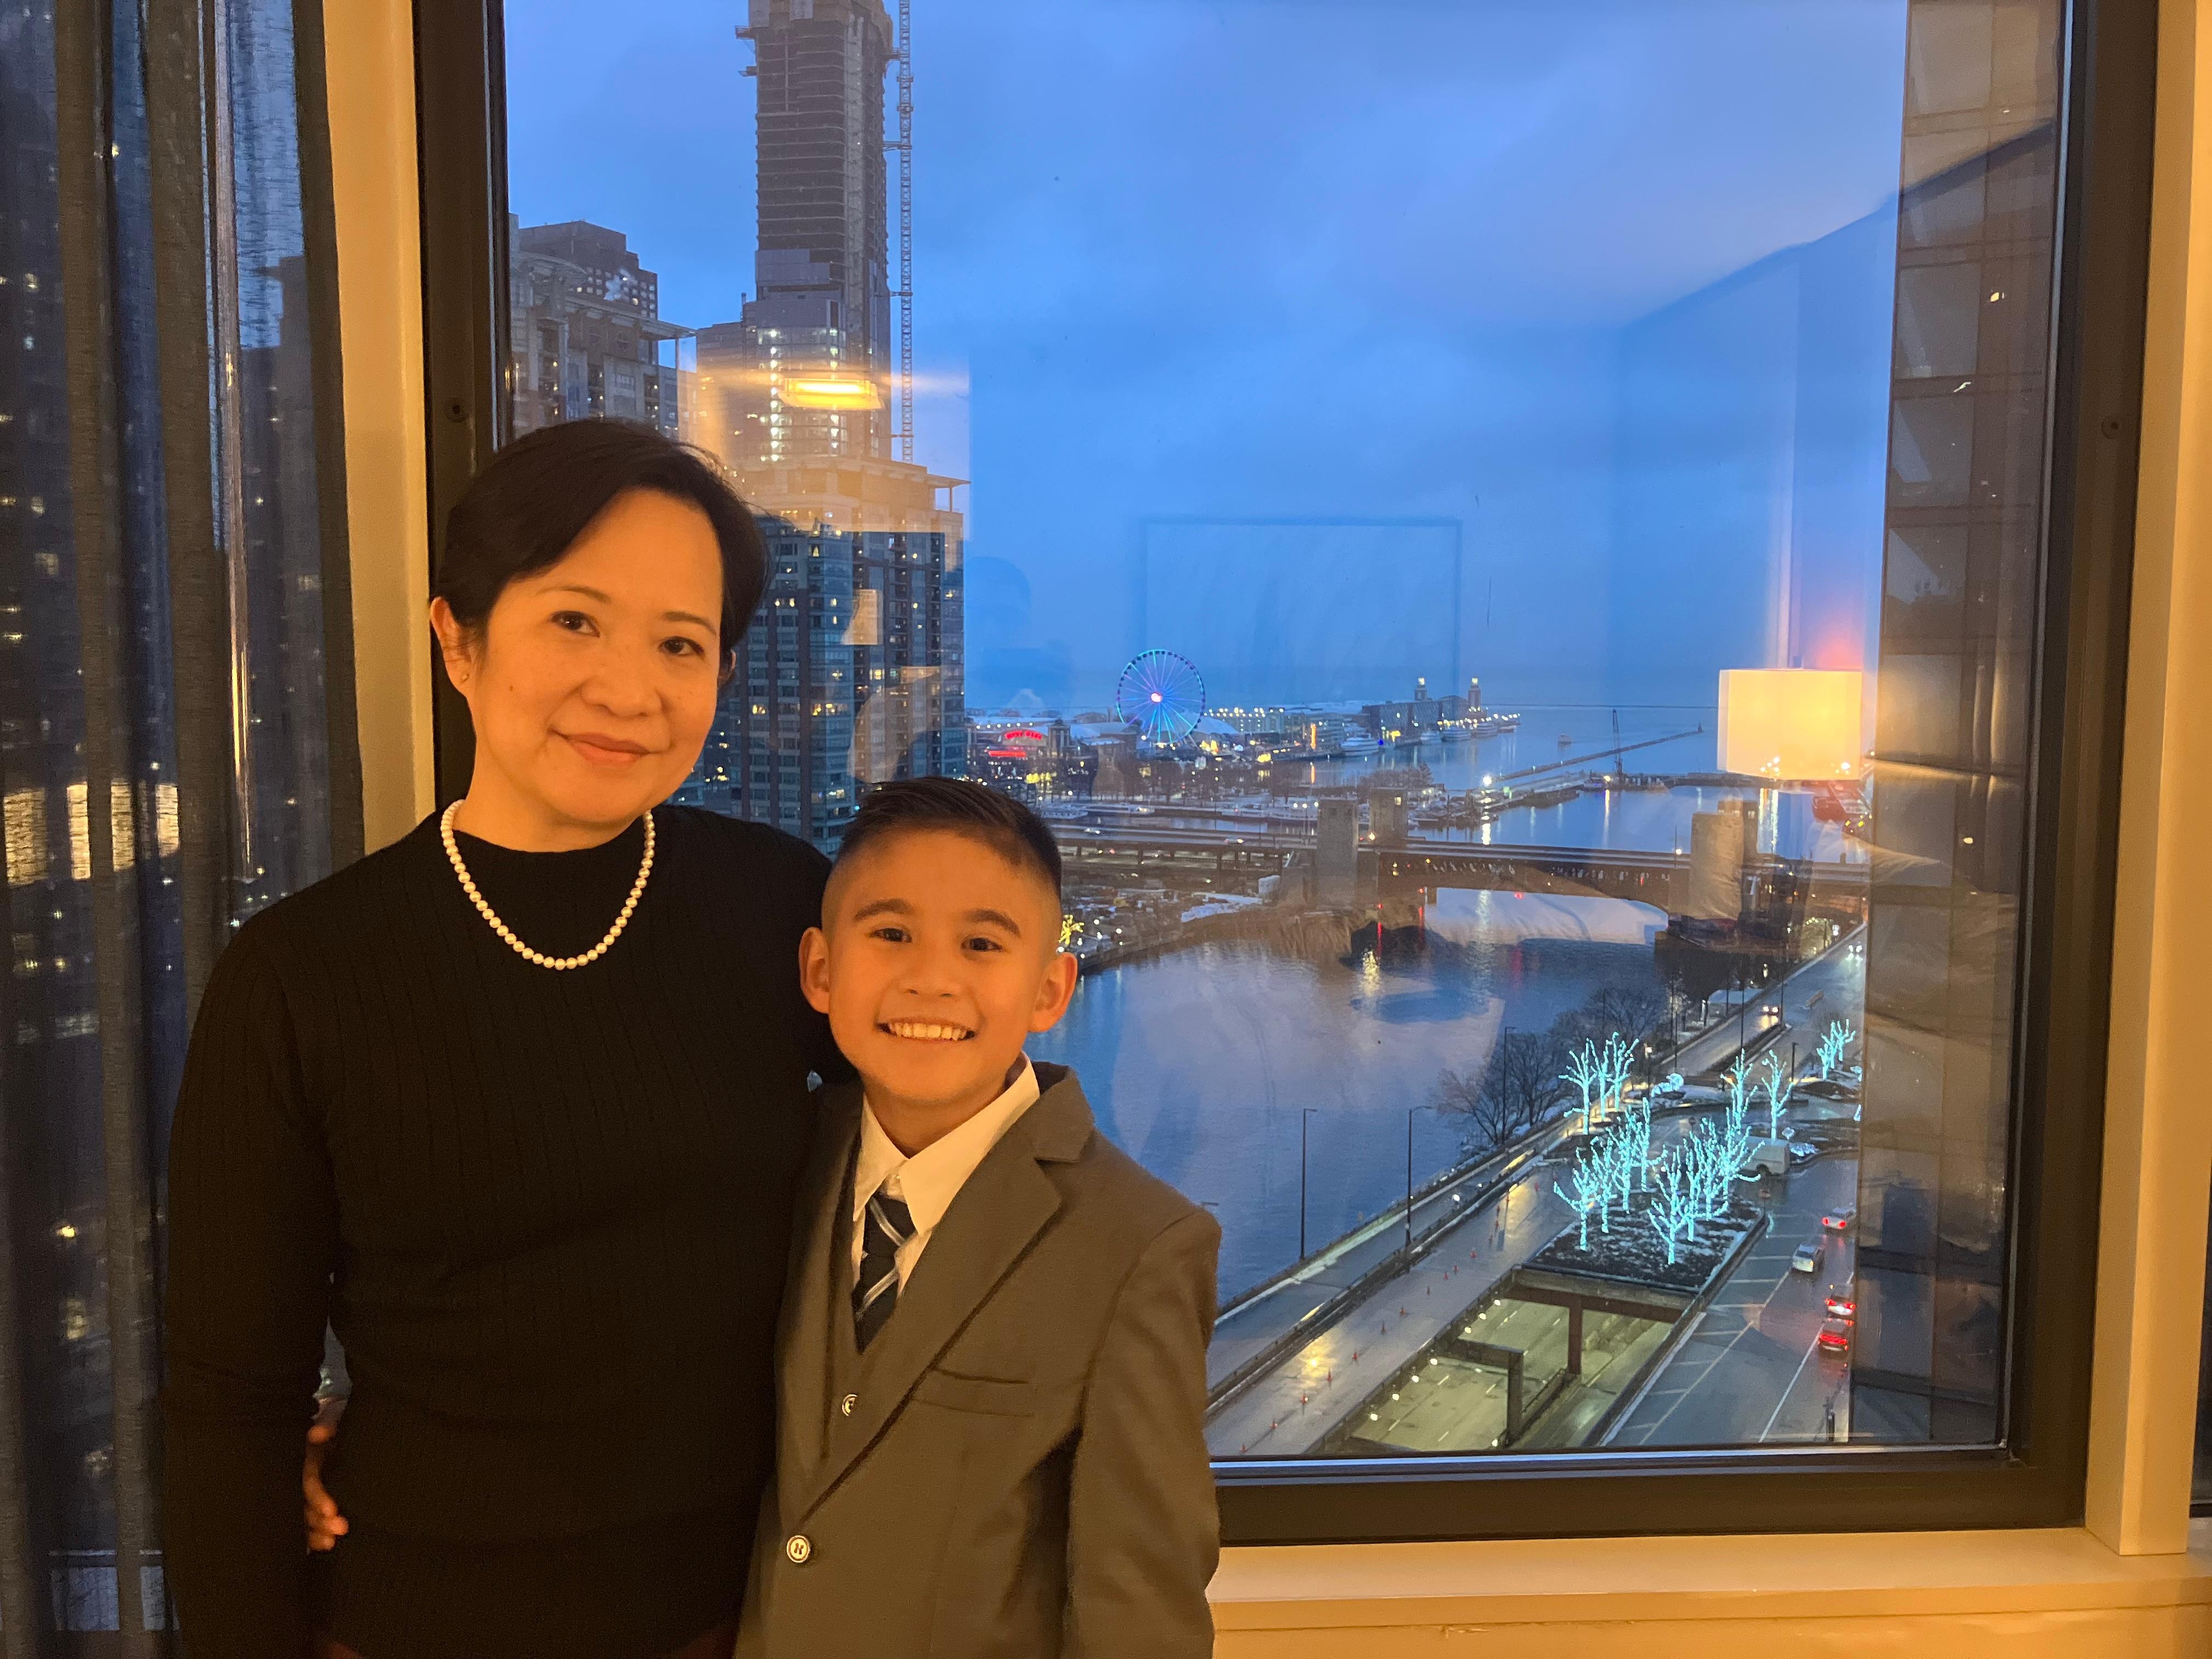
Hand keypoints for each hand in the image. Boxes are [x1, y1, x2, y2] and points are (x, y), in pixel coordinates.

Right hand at [303, 1394, 349, 1551]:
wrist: (347, 1421)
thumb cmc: (342, 1417)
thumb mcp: (337, 1414)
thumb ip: (328, 1422)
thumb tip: (316, 1435)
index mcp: (307, 1456)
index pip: (308, 1480)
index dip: (318, 1496)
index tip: (333, 1509)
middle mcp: (302, 1475)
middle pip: (304, 1503)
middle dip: (319, 1521)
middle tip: (340, 1529)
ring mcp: (308, 1488)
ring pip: (304, 1516)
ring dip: (316, 1531)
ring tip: (332, 1542)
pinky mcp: (315, 1499)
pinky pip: (310, 1521)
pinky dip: (315, 1535)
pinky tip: (326, 1546)